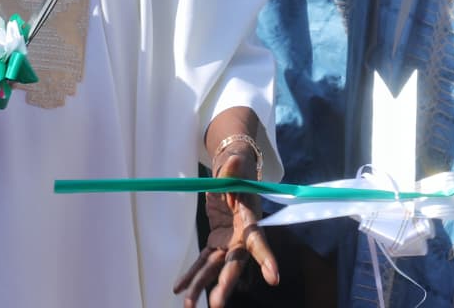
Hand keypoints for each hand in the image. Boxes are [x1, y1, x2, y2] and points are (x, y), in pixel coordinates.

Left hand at [173, 151, 277, 307]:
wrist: (232, 175)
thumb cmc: (237, 171)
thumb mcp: (235, 168)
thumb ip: (233, 169)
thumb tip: (234, 160)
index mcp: (250, 220)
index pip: (259, 240)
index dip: (266, 259)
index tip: (274, 278)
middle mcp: (241, 237)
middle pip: (234, 263)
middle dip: (225, 284)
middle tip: (216, 305)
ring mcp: (228, 243)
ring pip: (214, 268)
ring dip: (201, 286)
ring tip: (188, 304)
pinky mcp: (216, 243)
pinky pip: (203, 261)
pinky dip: (191, 274)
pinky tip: (179, 288)